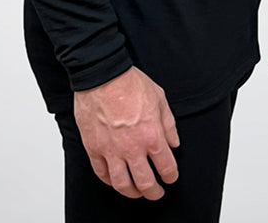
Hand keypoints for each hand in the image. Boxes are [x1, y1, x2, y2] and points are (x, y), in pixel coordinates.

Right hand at [73, 65, 180, 199]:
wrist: (102, 75)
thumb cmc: (129, 82)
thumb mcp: (159, 98)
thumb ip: (169, 124)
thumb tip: (173, 142)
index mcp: (152, 136)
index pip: (166, 168)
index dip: (171, 176)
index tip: (170, 177)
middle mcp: (132, 148)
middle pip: (146, 183)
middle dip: (154, 192)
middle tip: (156, 192)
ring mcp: (111, 150)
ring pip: (123, 185)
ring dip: (132, 193)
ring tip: (136, 192)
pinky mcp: (94, 148)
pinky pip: (101, 173)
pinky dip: (109, 181)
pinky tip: (114, 180)